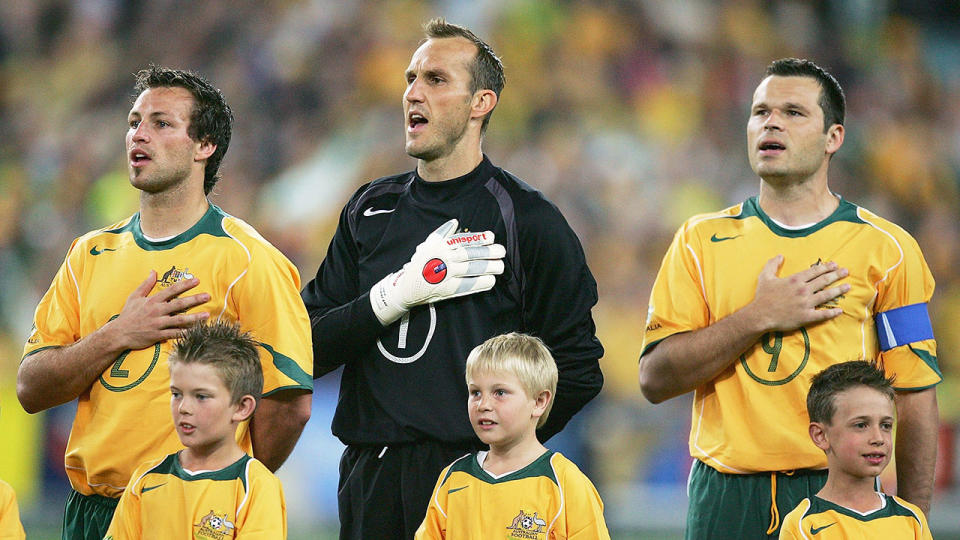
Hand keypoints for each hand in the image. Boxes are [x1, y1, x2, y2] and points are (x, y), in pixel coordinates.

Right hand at [108, 271, 210, 349]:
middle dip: (194, 299)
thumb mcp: (135, 297)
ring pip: (179, 320)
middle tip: (208, 296)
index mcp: (153, 301)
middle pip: (179, 304)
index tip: (197, 280)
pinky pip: (174, 334)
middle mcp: (157, 311)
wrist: (118, 333)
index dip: (185, 285)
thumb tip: (153, 271)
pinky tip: (196, 332)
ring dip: (194, 318)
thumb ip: (146, 284)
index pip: (171, 290)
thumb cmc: (128, 314)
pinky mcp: (158, 335)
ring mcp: (158, 324)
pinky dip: (185, 333)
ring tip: (207, 315)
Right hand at [370, 219, 505, 324]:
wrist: (406, 287)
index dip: (479, 238)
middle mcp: (444, 260)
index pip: (463, 241)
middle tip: (501, 252)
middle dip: (488, 253)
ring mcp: (446, 276)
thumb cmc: (420, 264)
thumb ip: (443, 233)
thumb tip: (455, 222)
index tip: (491, 237)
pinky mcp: (448, 290)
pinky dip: (481, 284)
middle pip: (470, 255)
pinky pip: (468, 286)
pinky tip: (491, 281)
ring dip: (488, 268)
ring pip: (472, 270)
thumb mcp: (428, 244)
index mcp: (440, 247)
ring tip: (500, 266)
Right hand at [748, 256, 849, 331]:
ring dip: (838, 290)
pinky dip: (832, 312)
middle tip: (846, 272)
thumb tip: (780, 256)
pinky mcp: (806, 316)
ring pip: (826, 295)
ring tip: (848, 287)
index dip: (826, 267)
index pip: (814, 271)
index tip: (834, 265)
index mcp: (795, 280)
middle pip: (823, 281)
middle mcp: (803, 290)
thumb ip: (772, 264)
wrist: (760, 315)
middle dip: (836, 275)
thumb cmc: (762, 296)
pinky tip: (840, 310)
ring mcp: (806, 303)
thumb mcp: (765, 277)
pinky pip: (822, 314)